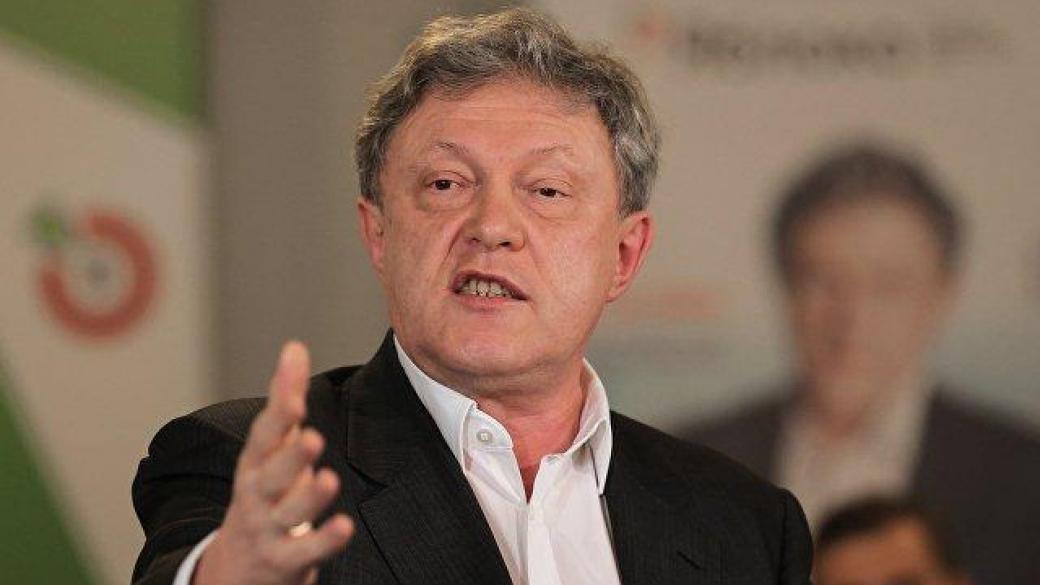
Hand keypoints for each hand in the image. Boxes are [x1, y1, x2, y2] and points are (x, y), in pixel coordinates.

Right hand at [194, 341, 353, 584]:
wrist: (238, 565)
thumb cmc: (264, 490)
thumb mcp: (270, 446)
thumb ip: (284, 398)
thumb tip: (294, 347)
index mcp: (254, 463)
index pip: (264, 436)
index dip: (279, 414)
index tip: (294, 395)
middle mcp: (257, 494)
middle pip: (270, 476)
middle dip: (290, 457)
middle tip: (313, 438)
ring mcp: (269, 529)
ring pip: (288, 514)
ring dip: (308, 499)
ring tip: (328, 480)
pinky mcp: (285, 560)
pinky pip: (305, 552)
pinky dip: (324, 541)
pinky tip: (344, 527)